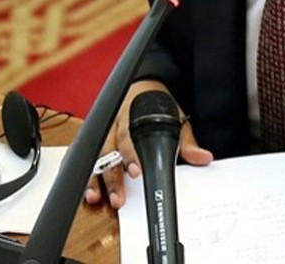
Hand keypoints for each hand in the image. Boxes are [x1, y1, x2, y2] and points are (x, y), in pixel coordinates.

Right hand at [84, 80, 212, 208]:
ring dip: (94, 177)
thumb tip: (203, 157)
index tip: (136, 173)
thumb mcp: (175, 118)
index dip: (131, 156)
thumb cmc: (156, 105)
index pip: (129, 137)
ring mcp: (102, 130)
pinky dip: (82, 170)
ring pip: (93, 154)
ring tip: (96, 197)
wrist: (141, 87)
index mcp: (132, 115)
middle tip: (118, 198)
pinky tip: (84, 187)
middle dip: (112, 176)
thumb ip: (186, 141)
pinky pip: (82, 154)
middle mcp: (113, 123)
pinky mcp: (94, 137)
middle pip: (109, 150)